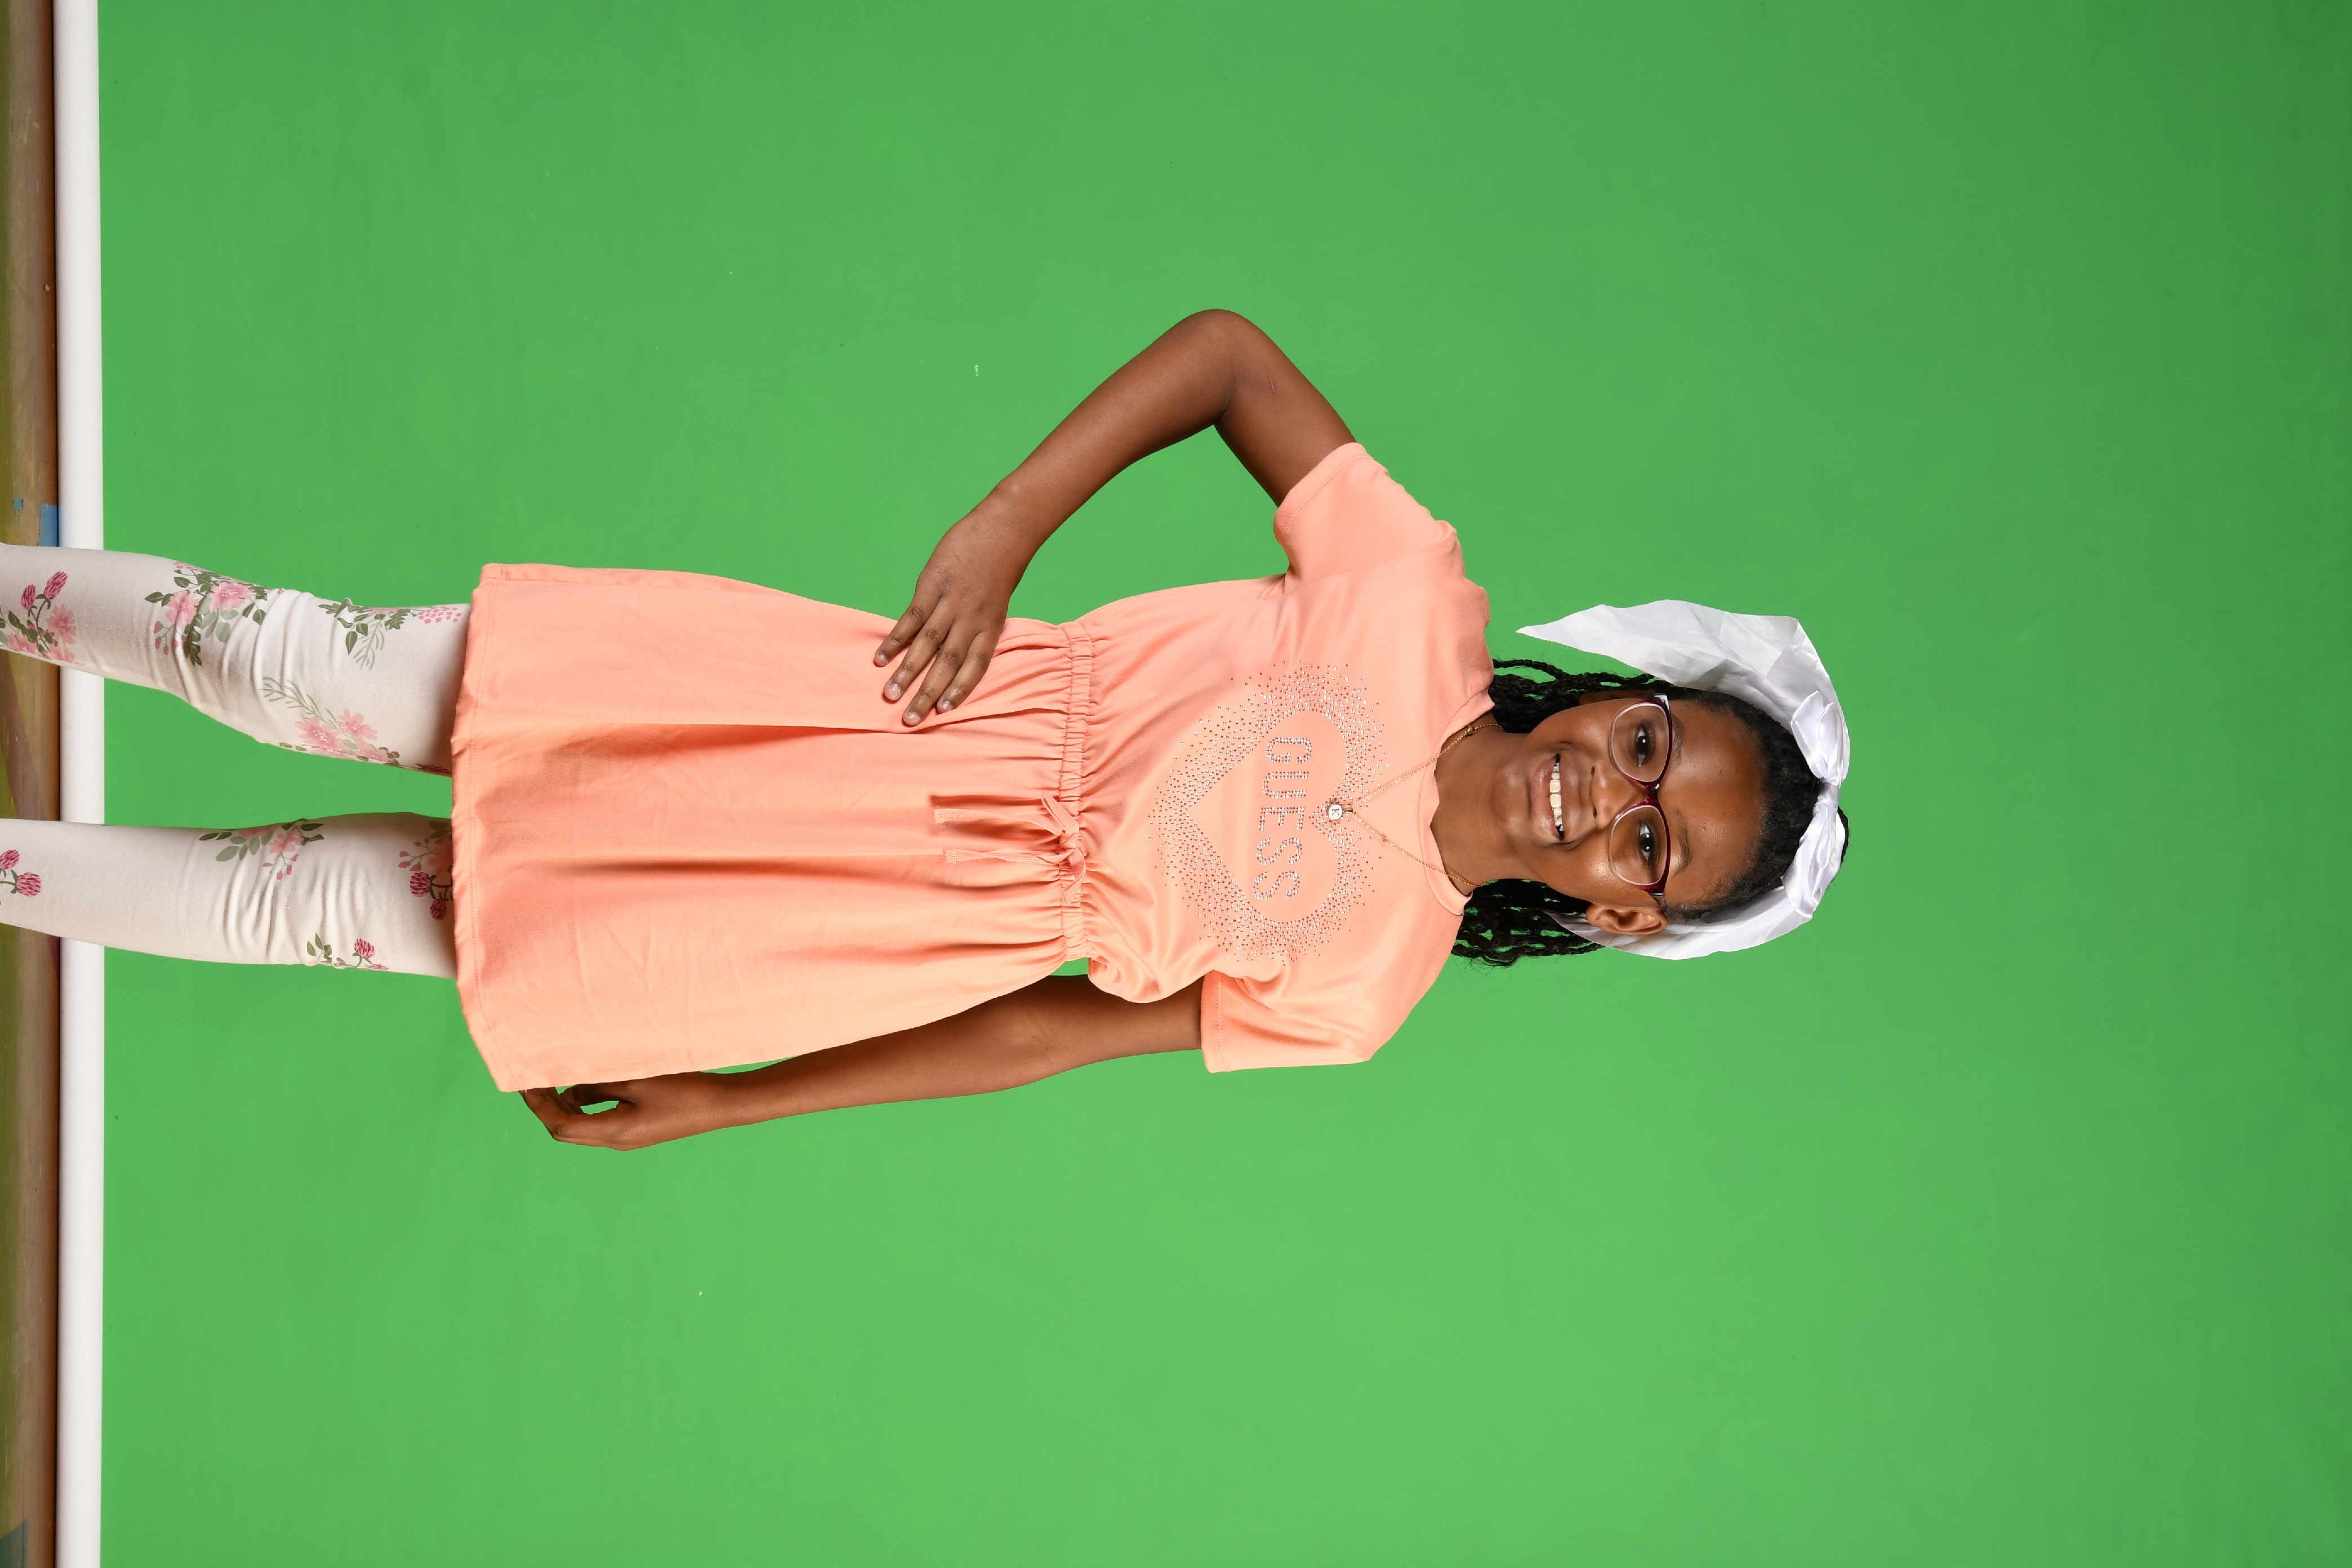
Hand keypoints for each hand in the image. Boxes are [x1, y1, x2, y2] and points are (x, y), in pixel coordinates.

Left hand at [521, 1071, 744, 1150]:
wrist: (721, 1105)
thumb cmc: (682, 1090)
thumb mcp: (635, 1080)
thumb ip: (598, 1084)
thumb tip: (570, 1090)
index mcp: (613, 1132)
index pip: (560, 1125)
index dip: (538, 1105)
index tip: (524, 1083)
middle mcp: (616, 1141)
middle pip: (565, 1131)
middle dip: (546, 1107)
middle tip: (533, 1081)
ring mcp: (627, 1139)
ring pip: (581, 1128)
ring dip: (564, 1107)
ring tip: (554, 1081)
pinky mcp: (637, 1132)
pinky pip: (599, 1123)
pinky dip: (584, 1107)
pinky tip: (585, 1087)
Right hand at [873, 510, 1030, 725]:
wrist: (1003, 531)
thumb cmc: (998, 571)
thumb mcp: (995, 606)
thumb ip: (975, 630)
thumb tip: (951, 654)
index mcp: (991, 628)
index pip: (975, 667)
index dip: (959, 690)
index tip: (942, 712)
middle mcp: (971, 620)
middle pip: (947, 664)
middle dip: (927, 694)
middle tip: (909, 720)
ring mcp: (951, 603)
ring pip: (927, 645)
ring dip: (907, 672)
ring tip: (889, 694)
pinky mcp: (932, 586)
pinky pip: (911, 618)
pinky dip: (896, 639)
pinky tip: (881, 657)